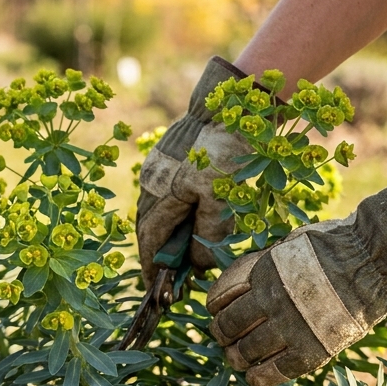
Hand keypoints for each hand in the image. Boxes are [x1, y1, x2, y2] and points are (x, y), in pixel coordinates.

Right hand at [136, 57, 249, 287]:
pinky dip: (179, 209)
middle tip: (173, 272)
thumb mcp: (222, 199)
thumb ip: (209, 235)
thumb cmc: (229, 150)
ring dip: (171, 230)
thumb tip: (198, 263)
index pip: (150, 239)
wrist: (236, 99)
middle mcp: (153, 179)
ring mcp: (160, 163)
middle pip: (151, 224)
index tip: (155, 286)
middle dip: (160, 251)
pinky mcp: (172, 151)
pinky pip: (170, 190)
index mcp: (160, 192)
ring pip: (160, 207)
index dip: (151, 264)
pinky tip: (195, 213)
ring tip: (188, 247)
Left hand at [205, 182, 386, 385]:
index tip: (217, 311)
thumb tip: (247, 279)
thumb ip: (266, 263)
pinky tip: (255, 377)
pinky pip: (275, 372)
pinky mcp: (311, 350)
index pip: (220, 296)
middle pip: (228, 326)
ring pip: (245, 352)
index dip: (215, 307)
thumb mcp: (292, 243)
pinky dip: (259, 377)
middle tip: (226, 338)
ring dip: (237, 357)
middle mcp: (270, 300)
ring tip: (239, 358)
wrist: (377, 260)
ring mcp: (290, 327)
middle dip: (223, 333)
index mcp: (262, 271)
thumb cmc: (338, 245)